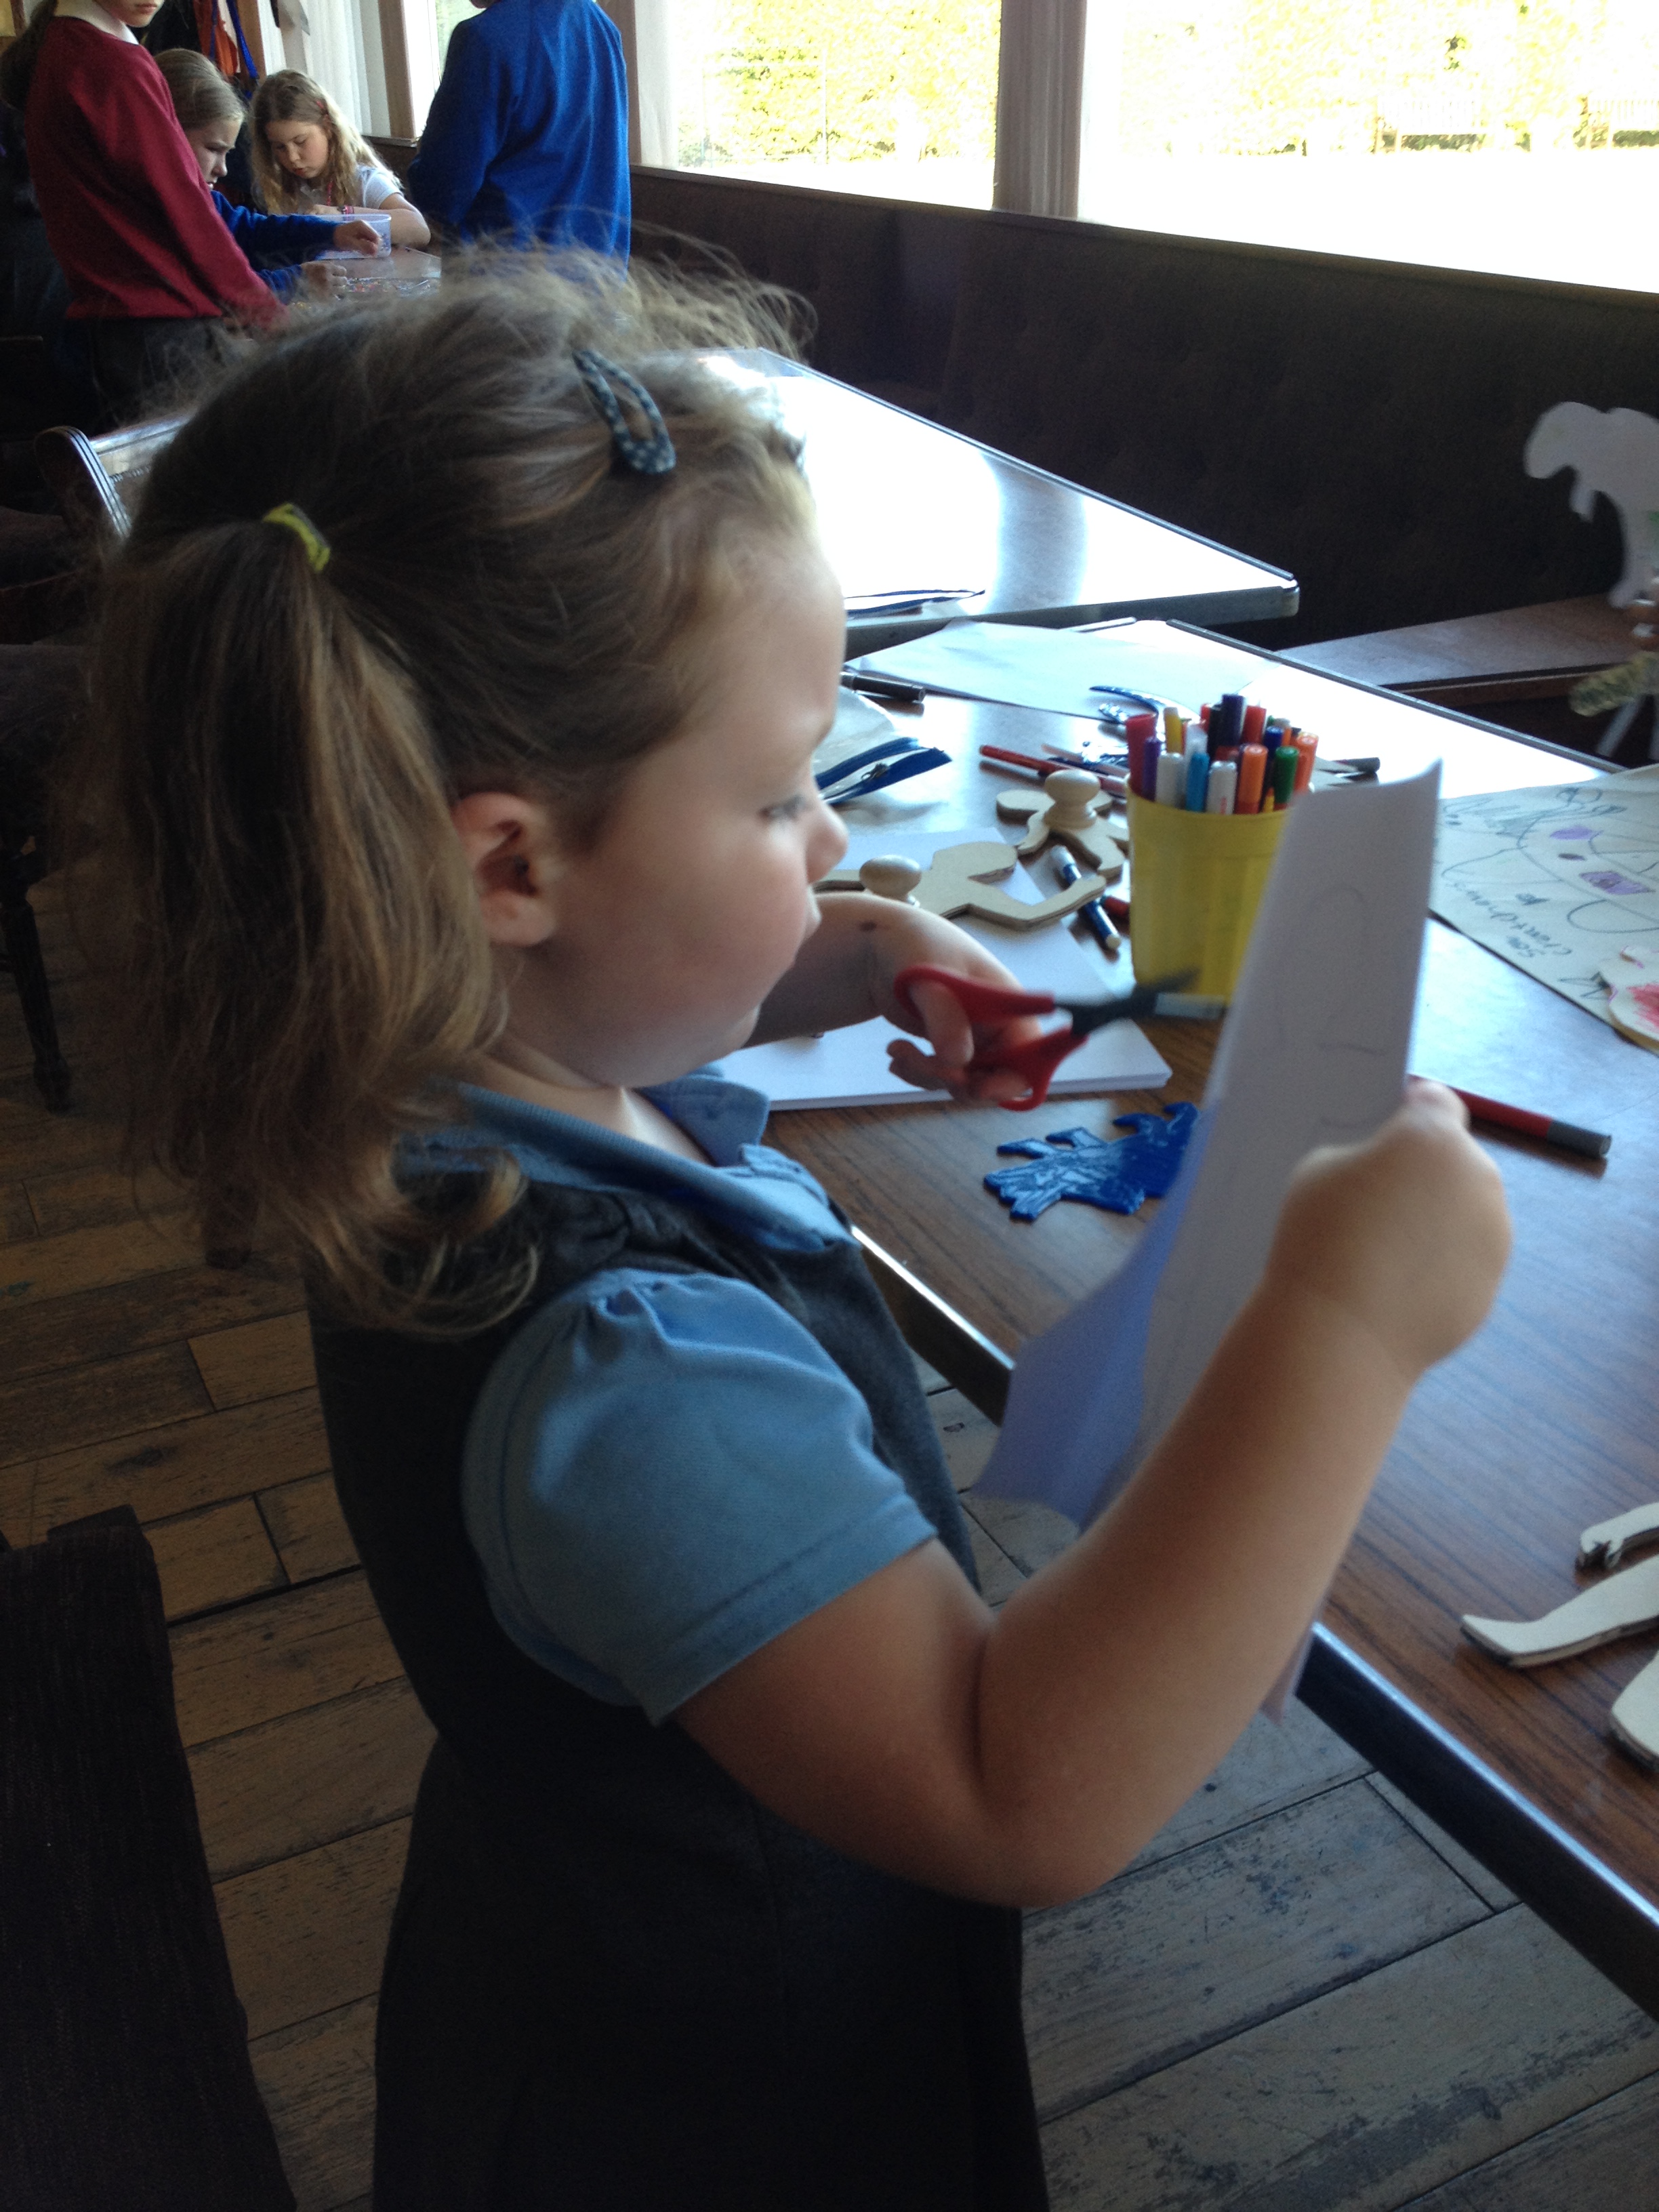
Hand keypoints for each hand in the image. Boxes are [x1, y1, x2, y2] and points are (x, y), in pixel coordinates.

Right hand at [301, 261, 347, 298]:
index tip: (339, 274)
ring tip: (333, 289)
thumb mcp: (315, 264)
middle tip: (337, 282)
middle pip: (343, 281)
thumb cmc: (304, 271)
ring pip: (341, 290)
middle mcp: (329, 279)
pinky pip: (335, 298)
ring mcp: (328, 289)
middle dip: (341, 281)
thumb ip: (327, 266)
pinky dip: (333, 296)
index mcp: (327, 268)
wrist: (294, 283)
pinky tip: (329, 295)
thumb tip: (337, 269)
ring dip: (338, 289)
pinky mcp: (325, 298)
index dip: (341, 272)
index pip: (343, 271)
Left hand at [331, 218, 382, 256]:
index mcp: (363, 226)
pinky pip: (368, 241)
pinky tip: (360, 250)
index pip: (376, 237)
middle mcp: (365, 226)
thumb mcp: (352, 243)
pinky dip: (366, 246)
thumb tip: (375, 250)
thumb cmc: (340, 238)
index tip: (370, 255)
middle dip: (372, 247)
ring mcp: (363, 229)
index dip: (375, 247)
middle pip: (375, 239)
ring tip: (361, 252)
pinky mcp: (361, 233)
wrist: (331, 235)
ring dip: (369, 248)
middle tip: (365, 254)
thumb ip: (363, 246)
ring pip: (372, 240)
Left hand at [880, 935, 1044, 1102]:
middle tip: (927, 1068)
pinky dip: (917, 1073)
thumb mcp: (930, 976)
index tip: (978, 1088)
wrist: (882, 946)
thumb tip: (958, 1060)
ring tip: (896, 1050)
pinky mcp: (949, 1049)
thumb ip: (945, 1016)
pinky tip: (896, 1054)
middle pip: (998, 1079)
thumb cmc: (916, 946)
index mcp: (1009, 1005)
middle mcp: (998, 1027)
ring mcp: (973, 1041)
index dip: (1013, 1078)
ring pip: (964, 1083)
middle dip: (961, 1083)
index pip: (1032, 1053)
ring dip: (928, 1076)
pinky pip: (941, 1077)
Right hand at [1263, 1079, 1510, 1381]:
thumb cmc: (1320, 1239)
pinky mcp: (1493, 1280)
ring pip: (1466, 1210)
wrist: (1340, 1332)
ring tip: (1387, 1252)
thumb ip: (1364, 1157)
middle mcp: (1477, 1177)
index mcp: (1432, 1137)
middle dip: (1425, 1173)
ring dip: (1439, 1219)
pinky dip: (1443, 1265)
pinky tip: (1399, 1287)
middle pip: (1455, 1159)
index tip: (1390, 1130)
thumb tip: (1387, 1172)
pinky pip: (1467, 1257)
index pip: (1437, 1102)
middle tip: (1378, 1203)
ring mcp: (1493, 1232)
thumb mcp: (1320, 1170)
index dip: (1413, 1112)